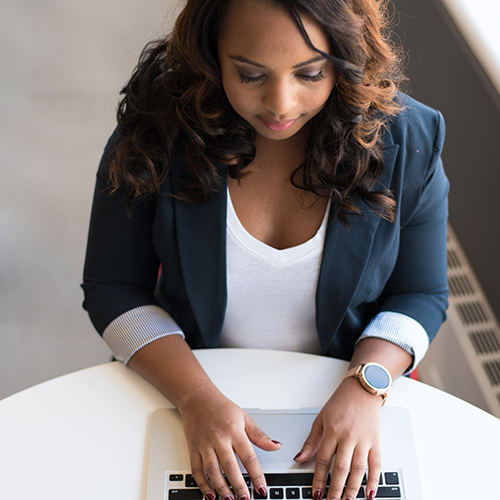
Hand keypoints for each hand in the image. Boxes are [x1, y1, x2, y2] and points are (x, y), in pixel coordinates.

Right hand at [178, 381, 281, 499]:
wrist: (197, 397)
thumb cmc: (221, 407)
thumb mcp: (244, 417)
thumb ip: (259, 435)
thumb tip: (276, 446)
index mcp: (234, 430)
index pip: (249, 457)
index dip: (256, 475)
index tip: (262, 488)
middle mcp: (219, 438)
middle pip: (230, 467)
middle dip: (239, 486)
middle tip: (246, 499)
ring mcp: (204, 444)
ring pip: (213, 471)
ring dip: (221, 488)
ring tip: (230, 499)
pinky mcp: (193, 448)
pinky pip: (197, 469)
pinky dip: (203, 484)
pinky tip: (210, 494)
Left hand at [294, 377, 382, 499]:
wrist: (362, 390)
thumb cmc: (341, 403)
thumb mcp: (321, 419)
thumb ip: (311, 441)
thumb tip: (299, 458)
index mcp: (332, 431)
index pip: (323, 460)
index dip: (319, 479)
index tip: (316, 493)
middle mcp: (348, 436)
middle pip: (341, 468)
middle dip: (336, 489)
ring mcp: (364, 440)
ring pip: (358, 469)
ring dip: (353, 488)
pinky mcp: (376, 441)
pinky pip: (376, 464)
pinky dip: (374, 480)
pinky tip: (370, 493)